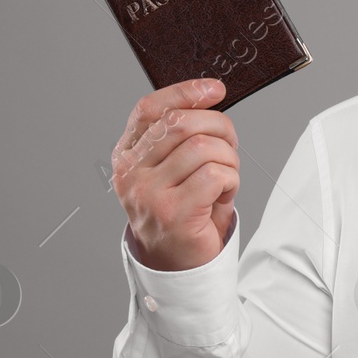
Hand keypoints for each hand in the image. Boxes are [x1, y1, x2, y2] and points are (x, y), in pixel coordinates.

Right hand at [112, 78, 238, 271]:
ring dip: (228, 160)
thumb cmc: (183, 212)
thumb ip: (182, 136)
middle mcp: (130, 173)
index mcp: (127, 155)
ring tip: (225, 178)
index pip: (150, 109)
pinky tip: (223, 195)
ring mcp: (148, 193)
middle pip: (182, 124)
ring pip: (203, 148)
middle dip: (219, 127)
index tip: (215, 90)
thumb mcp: (175, 169)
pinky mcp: (173, 212)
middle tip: (231, 145)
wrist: (177, 267)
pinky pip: (215, 175)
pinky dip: (231, 181)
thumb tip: (210, 94)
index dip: (185, 92)